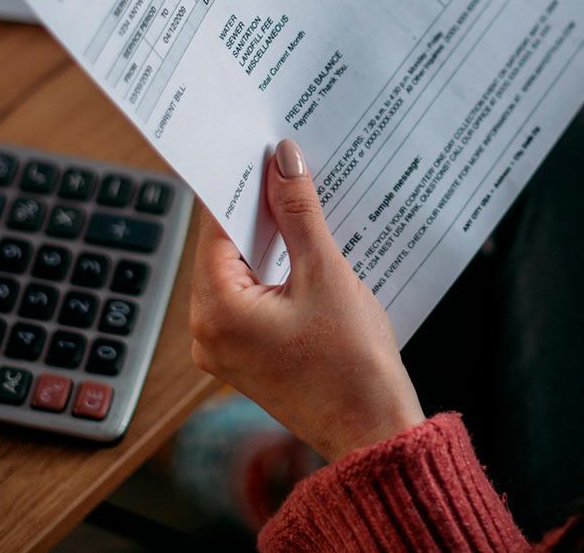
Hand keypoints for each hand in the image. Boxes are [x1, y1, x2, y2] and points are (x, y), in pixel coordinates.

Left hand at [188, 139, 424, 461]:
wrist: (375, 432)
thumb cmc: (354, 365)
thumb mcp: (326, 274)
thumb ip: (300, 212)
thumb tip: (283, 160)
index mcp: (216, 310)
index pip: (216, 227)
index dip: (242, 185)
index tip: (261, 151)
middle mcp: (208, 332)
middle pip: (225, 249)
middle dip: (259, 211)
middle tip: (288, 170)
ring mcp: (225, 348)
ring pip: (240, 273)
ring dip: (271, 241)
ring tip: (303, 205)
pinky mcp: (248, 357)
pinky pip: (253, 299)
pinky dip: (276, 272)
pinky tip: (305, 250)